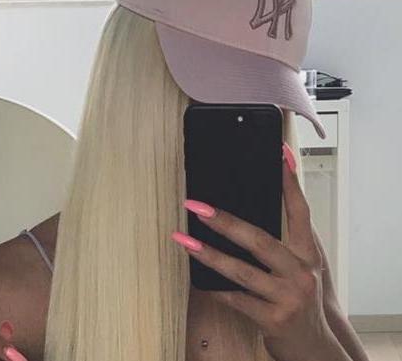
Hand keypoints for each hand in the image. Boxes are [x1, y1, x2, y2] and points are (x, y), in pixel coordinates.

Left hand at [171, 142, 335, 360]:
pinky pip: (235, 299)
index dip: (288, 183)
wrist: (315, 345)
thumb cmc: (303, 296)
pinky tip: (198, 276)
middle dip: (225, 222)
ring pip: (241, 271)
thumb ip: (290, 236)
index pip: (300, 212)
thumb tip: (271, 198)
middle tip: (196, 206)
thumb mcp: (305, 265)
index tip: (277, 156)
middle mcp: (301, 273)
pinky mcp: (273, 320)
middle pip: (260, 240)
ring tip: (183, 240)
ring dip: (209, 255)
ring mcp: (288, 298)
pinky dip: (215, 287)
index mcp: (309, 254)